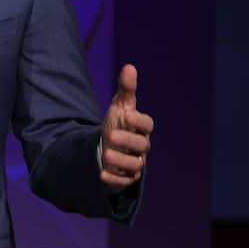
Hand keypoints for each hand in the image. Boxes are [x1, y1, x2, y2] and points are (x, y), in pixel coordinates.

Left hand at [99, 64, 152, 186]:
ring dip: (121, 161)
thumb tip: (129, 67)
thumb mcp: (121, 105)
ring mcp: (135, 161)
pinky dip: (114, 179)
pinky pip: (124, 180)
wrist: (110, 144)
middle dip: (128, 140)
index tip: (127, 116)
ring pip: (135, 165)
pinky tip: (102, 175)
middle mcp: (142, 145)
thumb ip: (126, 89)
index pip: (147, 124)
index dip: (139, 121)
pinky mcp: (127, 176)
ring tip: (105, 155)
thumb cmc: (119, 123)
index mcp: (142, 127)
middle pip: (141, 144)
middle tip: (110, 135)